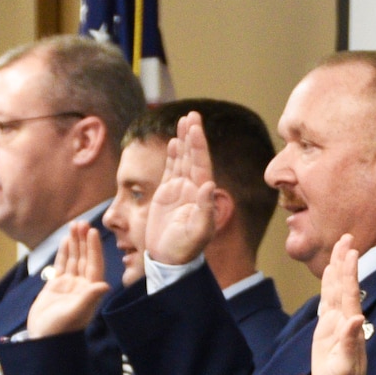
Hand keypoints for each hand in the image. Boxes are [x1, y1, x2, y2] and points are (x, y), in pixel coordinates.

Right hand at [25, 223, 110, 336]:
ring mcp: (70, 285)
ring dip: (74, 243)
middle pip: (85, 258)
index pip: (94, 264)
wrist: (44, 340)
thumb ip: (89, 298)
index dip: (94, 247)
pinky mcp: (57, 287)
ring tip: (73, 226)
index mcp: (90, 290)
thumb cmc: (60, 329)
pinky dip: (64, 253)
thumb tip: (105, 285)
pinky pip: (62, 266)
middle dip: (83, 241)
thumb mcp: (75, 313)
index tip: (92, 231)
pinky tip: (65, 241)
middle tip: (81, 222)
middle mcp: (82, 285)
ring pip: (74, 259)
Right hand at [145, 112, 219, 266]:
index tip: (196, 127)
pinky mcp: (166, 195)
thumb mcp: (198, 232)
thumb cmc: (186, 249)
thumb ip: (205, 209)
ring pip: (182, 160)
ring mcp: (179, 190)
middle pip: (193, 156)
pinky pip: (170, 170)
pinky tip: (172, 142)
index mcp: (202, 194)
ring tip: (183, 121)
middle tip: (192, 115)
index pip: (201, 164)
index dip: (198, 145)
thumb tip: (209, 185)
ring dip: (183, 141)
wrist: (169, 260)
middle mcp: (193, 188)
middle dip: (192, 136)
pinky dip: (172, 155)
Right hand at [311, 235, 371, 374]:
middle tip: (346, 237)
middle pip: (343, 285)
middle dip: (344, 262)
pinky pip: (327, 304)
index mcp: (350, 326)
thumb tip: (355, 319)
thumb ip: (350, 342)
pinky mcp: (327, 332)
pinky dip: (328, 288)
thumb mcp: (346, 367)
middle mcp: (345, 321)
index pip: (349, 292)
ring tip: (340, 249)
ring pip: (335, 292)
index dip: (349, 271)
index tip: (351, 249)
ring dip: (337, 270)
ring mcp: (336, 325)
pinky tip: (330, 277)